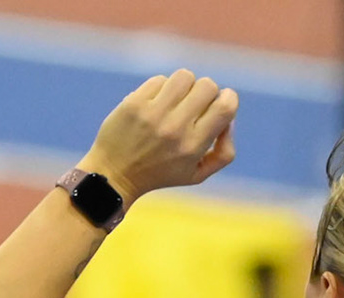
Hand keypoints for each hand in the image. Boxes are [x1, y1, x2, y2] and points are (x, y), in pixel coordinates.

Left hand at [79, 70, 238, 203]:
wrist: (114, 174)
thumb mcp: (197, 175)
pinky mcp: (135, 103)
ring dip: (185, 85)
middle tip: (195, 105)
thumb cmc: (160, 173)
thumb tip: (229, 121)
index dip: (229, 98)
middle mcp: (175, 128)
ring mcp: (153, 113)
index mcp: (193, 146)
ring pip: (185, 76)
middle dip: (206, 92)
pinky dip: (162, 89)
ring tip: (177, 100)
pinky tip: (156, 103)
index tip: (220, 104)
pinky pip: (160, 80)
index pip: (225, 107)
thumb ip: (224, 153)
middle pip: (207, 86)